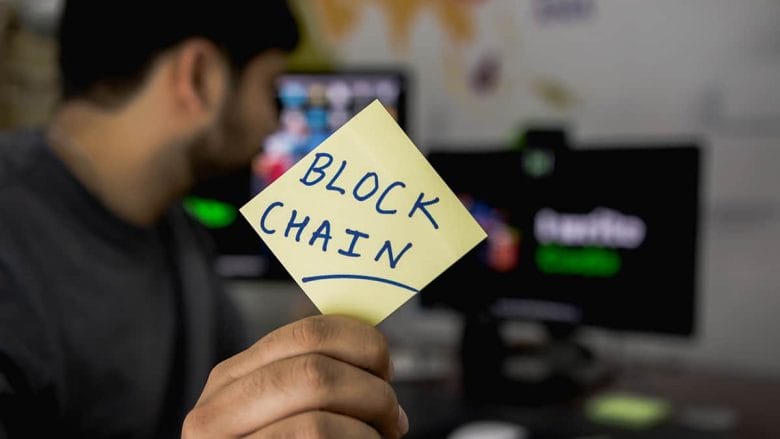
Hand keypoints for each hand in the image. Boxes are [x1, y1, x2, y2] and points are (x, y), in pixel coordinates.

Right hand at [182, 315, 407, 437]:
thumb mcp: (289, 413)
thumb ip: (313, 381)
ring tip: (377, 436)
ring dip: (369, 417)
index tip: (382, 368)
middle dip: (371, 388)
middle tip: (390, 414)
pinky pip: (315, 431)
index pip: (307, 331)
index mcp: (230, 383)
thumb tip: (374, 348)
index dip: (362, 343)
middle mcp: (214, 412)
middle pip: (316, 367)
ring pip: (317, 396)